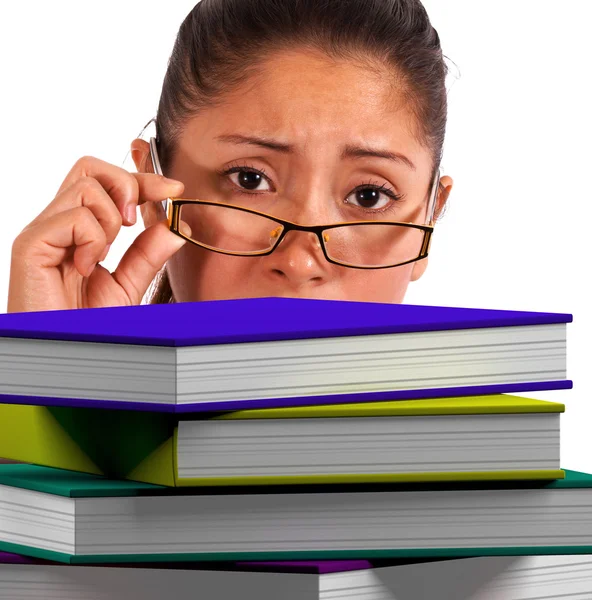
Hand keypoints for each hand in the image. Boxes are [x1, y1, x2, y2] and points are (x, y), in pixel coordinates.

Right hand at [7, 156, 189, 311]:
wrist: (62, 354)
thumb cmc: (85, 325)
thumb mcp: (127, 286)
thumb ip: (148, 255)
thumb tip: (176, 226)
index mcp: (77, 231)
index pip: (107, 184)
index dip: (143, 180)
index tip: (174, 189)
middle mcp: (57, 225)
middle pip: (90, 168)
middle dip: (127, 185)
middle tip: (135, 221)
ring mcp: (43, 232)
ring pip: (87, 186)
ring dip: (111, 220)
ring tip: (103, 255)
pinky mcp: (31, 244)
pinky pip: (76, 218)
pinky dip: (94, 240)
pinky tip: (86, 267)